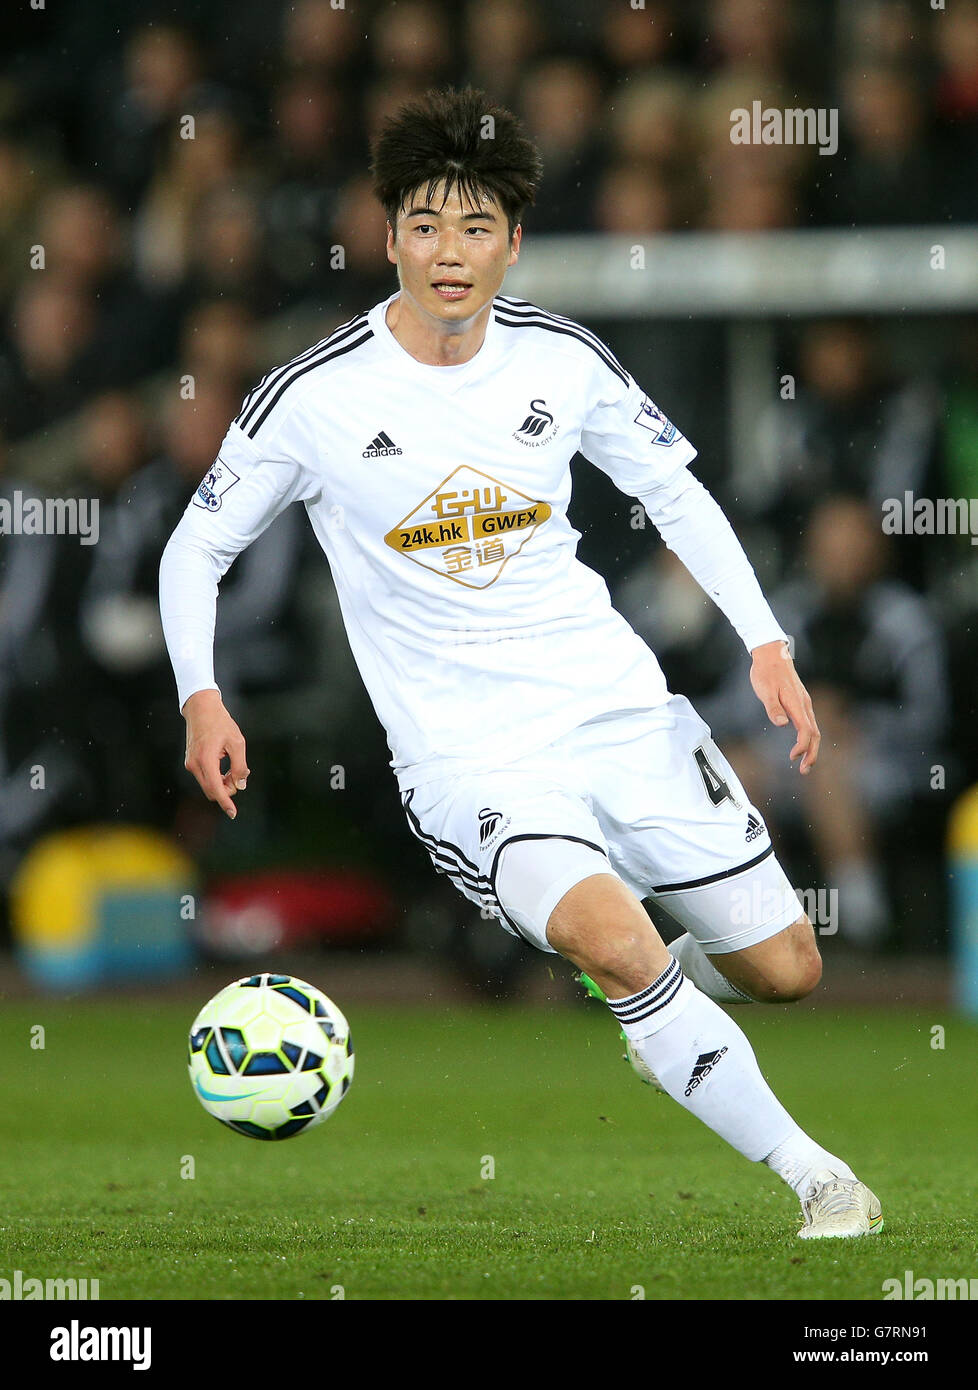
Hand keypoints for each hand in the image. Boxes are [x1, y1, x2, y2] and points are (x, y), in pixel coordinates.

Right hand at [182, 689, 249, 817]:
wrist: (201, 709)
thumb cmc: (220, 723)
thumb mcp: (237, 742)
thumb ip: (240, 766)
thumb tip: (240, 785)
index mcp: (206, 759)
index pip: (216, 788)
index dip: (226, 802)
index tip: (233, 813)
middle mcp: (194, 764)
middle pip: (212, 790)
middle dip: (227, 790)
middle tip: (240, 775)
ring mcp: (190, 764)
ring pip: (209, 785)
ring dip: (222, 783)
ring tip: (234, 768)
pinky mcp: (190, 762)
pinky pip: (205, 777)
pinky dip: (216, 778)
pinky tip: (225, 767)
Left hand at [749, 640, 819, 773]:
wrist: (771, 654)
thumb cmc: (766, 672)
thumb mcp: (765, 690)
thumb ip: (773, 707)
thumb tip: (782, 724)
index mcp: (797, 703)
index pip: (806, 730)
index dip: (802, 746)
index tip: (793, 757)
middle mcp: (804, 704)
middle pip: (815, 734)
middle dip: (812, 753)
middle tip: (805, 771)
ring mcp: (804, 703)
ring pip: (813, 729)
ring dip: (811, 748)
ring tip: (804, 764)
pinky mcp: (800, 702)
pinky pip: (809, 723)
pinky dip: (808, 738)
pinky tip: (801, 745)